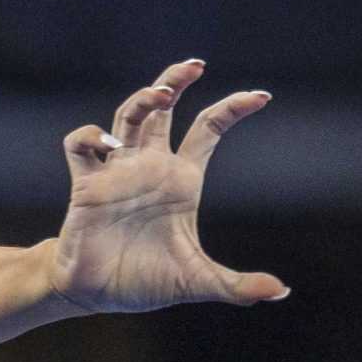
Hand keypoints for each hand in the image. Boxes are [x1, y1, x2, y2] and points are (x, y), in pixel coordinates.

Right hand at [49, 60, 286, 313]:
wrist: (98, 295)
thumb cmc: (145, 282)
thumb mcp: (199, 282)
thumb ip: (238, 286)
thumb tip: (280, 292)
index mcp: (181, 180)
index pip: (208, 129)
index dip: (232, 108)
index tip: (262, 96)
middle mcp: (150, 166)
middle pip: (163, 108)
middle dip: (175, 80)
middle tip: (195, 65)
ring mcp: (118, 172)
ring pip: (128, 116)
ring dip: (143, 99)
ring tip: (162, 94)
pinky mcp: (86, 184)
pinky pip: (81, 144)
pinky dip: (92, 136)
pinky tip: (111, 145)